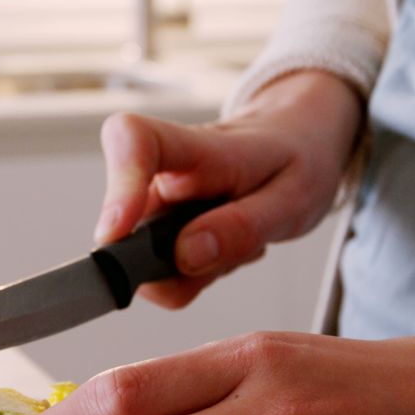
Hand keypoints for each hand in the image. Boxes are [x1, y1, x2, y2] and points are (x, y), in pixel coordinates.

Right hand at [93, 70, 361, 308]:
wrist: (296, 140)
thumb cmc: (294, 159)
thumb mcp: (293, 197)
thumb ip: (242, 227)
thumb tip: (185, 255)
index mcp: (199, 146)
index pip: (133, 140)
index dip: (117, 187)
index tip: (118, 235)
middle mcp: (162, 171)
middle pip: (128, 225)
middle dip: (171, 265)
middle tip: (235, 253)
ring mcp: (156, 200)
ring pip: (146, 262)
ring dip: (195, 270)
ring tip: (241, 239)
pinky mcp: (157, 226)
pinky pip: (163, 273)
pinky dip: (195, 272)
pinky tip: (226, 244)